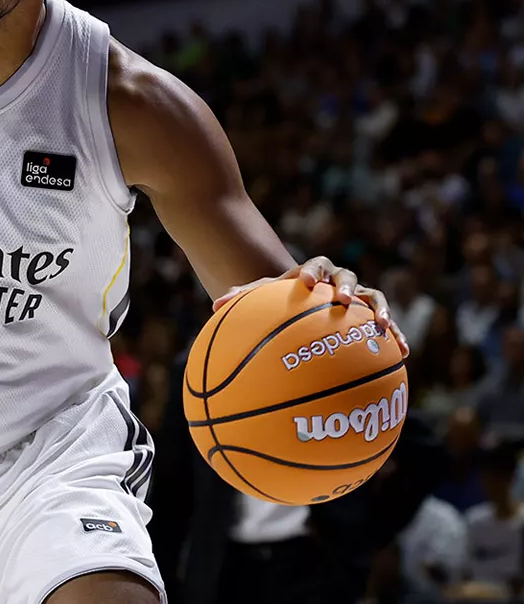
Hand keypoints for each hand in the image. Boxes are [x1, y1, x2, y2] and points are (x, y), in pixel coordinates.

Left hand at [212, 256, 409, 356]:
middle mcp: (339, 281)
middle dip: (347, 287)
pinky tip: (403, 353)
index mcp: (313, 273)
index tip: (307, 283)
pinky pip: (388, 326)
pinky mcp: (373, 317)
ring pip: (375, 298)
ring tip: (384, 325)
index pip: (315, 266)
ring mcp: (359, 298)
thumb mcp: (263, 298)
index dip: (313, 272)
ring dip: (380, 310)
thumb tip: (215, 306)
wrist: (307, 299)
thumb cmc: (282, 300)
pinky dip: (396, 336)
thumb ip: (243, 299)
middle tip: (343, 300)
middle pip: (348, 277)